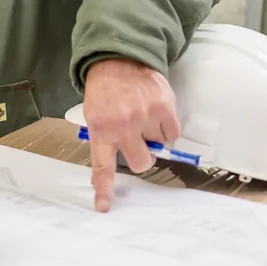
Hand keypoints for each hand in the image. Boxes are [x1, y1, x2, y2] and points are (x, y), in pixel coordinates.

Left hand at [82, 57, 180, 211]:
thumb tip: (110, 165)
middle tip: (136, 141)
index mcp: (101, 129)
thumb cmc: (105, 90)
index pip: (102, 166)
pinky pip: (172, 133)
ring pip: (158, 145)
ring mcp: (144, 117)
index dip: (105, 188)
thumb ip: (104, 137)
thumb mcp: (94, 113)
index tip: (103, 207)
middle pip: (141, 162)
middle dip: (141, 155)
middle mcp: (123, 126)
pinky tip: (155, 112)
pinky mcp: (164, 108)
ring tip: (142, 115)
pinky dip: (166, 126)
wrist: (119, 58)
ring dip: (152, 135)